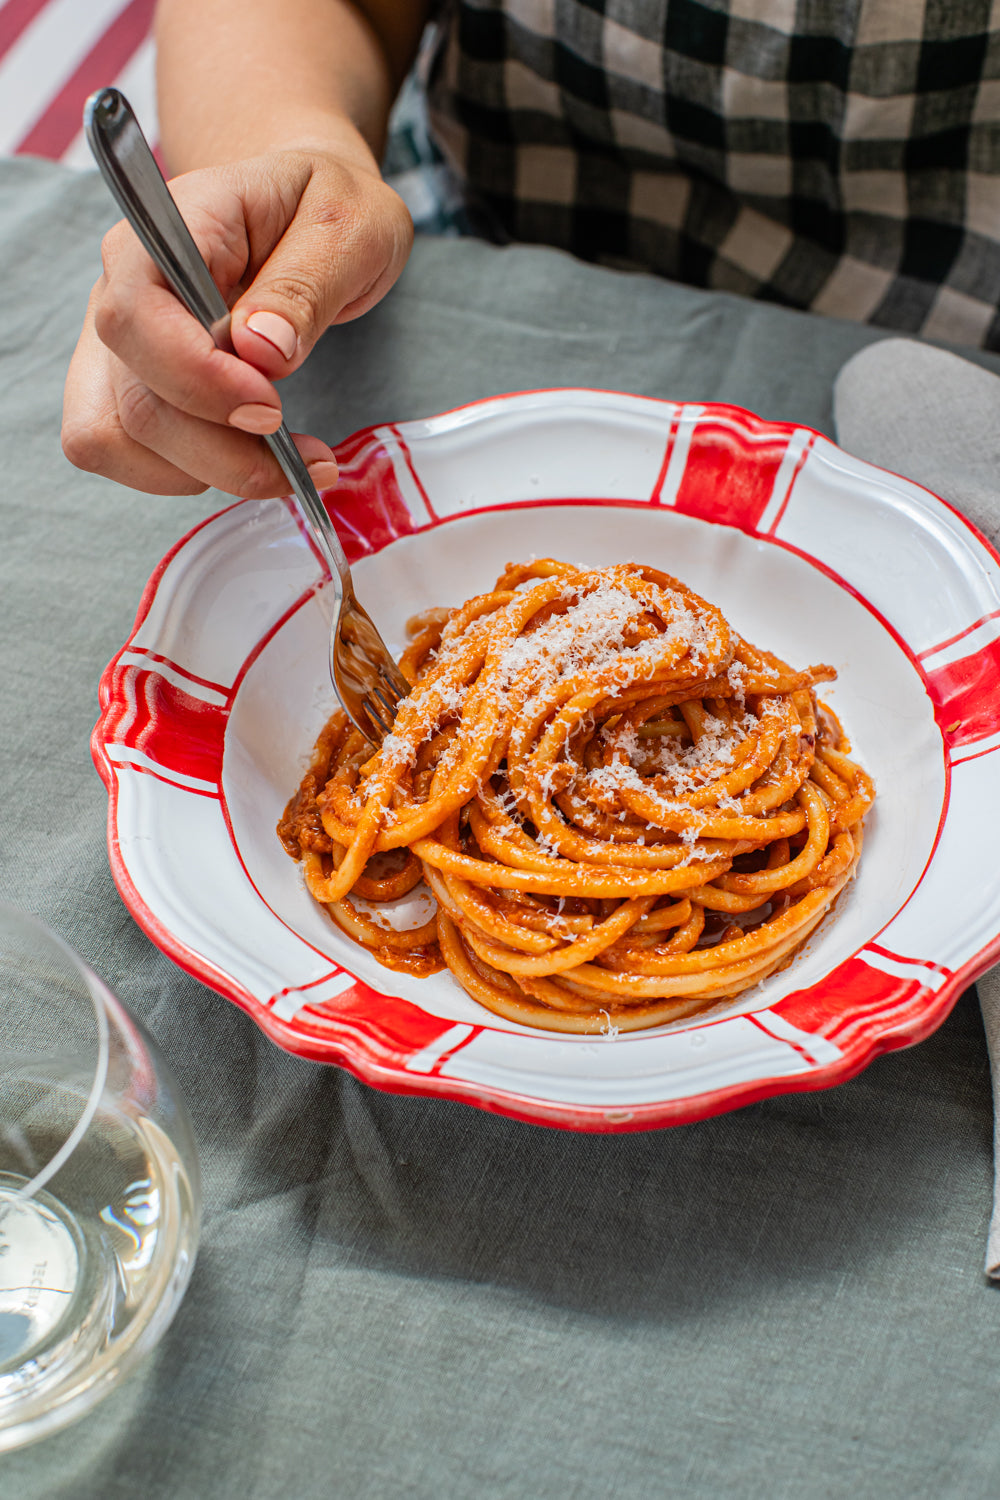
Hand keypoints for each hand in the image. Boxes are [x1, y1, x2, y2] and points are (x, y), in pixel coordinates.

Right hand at [62, 148, 412, 495]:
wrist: (308, 211)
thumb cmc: (327, 209)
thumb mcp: (350, 227)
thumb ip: (306, 285)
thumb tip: (261, 349)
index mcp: (172, 225)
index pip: (136, 312)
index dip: (197, 377)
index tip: (273, 408)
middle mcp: (124, 283)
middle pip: (133, 395)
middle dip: (222, 449)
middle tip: (308, 455)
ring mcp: (117, 338)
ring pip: (118, 436)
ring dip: (207, 470)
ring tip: (287, 461)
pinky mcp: (124, 382)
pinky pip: (119, 452)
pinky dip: (184, 474)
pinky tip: (246, 458)